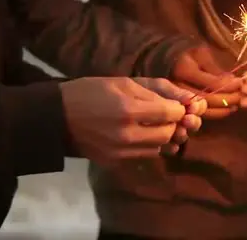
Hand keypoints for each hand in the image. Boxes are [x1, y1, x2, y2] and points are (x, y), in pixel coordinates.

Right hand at [60, 77, 189, 165]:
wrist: (56, 117)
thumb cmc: (90, 91)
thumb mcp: (125, 82)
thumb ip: (160, 90)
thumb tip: (191, 100)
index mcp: (129, 110)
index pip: (172, 113)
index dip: (180, 108)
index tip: (176, 104)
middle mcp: (127, 135)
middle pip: (169, 133)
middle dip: (174, 123)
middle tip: (168, 114)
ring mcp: (121, 153)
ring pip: (159, 148)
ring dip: (163, 135)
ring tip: (154, 123)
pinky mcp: (116, 163)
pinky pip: (145, 156)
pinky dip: (150, 145)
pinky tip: (142, 134)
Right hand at [172, 46, 241, 119]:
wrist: (166, 59)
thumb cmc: (188, 53)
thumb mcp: (202, 54)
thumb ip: (216, 69)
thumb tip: (233, 82)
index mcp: (184, 70)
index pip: (212, 83)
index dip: (230, 85)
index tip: (241, 82)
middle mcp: (178, 87)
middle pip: (208, 99)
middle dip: (229, 99)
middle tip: (242, 95)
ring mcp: (178, 98)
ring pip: (205, 110)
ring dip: (224, 109)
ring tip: (237, 104)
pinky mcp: (181, 106)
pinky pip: (200, 114)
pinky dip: (216, 113)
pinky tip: (227, 109)